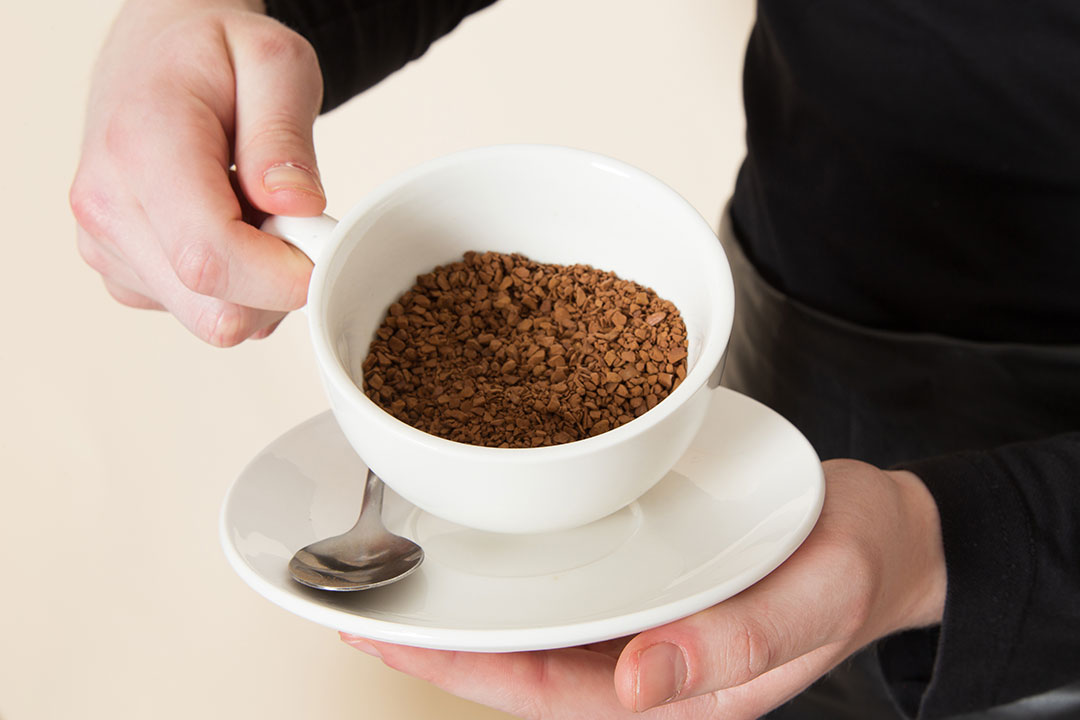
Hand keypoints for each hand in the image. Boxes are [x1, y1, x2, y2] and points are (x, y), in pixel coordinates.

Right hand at [71, 0, 324, 344]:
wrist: (157, 51)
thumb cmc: (213, 53)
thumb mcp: (274, 63)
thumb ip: (284, 136)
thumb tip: (296, 206)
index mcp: (141, 147)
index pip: (212, 259)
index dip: (285, 278)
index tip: (325, 248)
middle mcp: (108, 207)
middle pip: (216, 311)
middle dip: (279, 285)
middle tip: (293, 220)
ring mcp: (106, 246)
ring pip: (213, 321)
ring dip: (259, 287)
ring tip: (255, 214)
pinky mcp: (120, 271)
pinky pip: (199, 313)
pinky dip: (235, 288)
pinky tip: (231, 230)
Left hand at [341, 459, 946, 718]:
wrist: (881, 535)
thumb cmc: (851, 568)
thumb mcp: (813, 601)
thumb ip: (737, 644)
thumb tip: (641, 684)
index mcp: (674, 688)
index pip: (541, 690)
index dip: (459, 669)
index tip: (386, 640)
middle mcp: (639, 659)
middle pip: (515, 659)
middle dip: (433, 638)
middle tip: (352, 599)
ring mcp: (637, 618)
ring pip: (531, 620)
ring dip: (461, 598)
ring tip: (388, 567)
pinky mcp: (642, 576)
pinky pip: (563, 579)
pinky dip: (512, 561)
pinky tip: (477, 534)